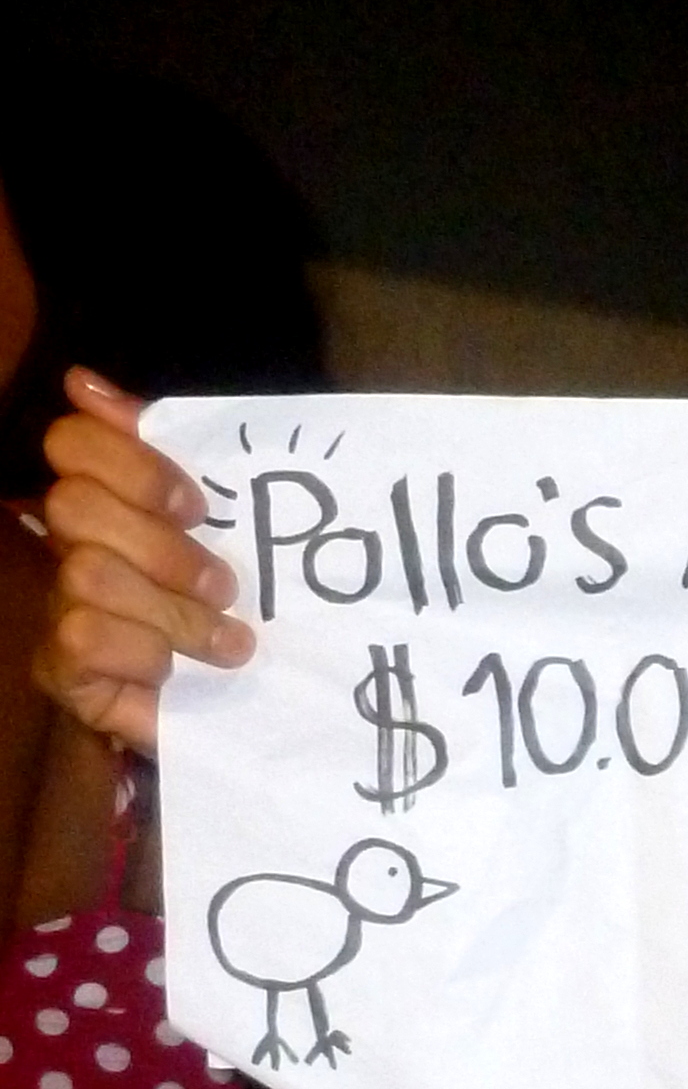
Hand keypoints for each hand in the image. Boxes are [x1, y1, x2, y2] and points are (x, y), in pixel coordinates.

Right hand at [38, 371, 249, 747]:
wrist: (224, 708)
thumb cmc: (217, 610)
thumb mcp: (212, 530)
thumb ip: (163, 448)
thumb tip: (83, 380)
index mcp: (103, 500)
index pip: (72, 444)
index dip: (134, 465)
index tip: (196, 506)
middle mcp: (66, 545)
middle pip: (75, 505)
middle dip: (163, 548)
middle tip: (224, 586)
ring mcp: (58, 605)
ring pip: (88, 576)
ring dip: (174, 613)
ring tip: (228, 641)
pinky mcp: (61, 668)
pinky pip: (85, 638)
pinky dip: (146, 655)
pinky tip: (177, 673)